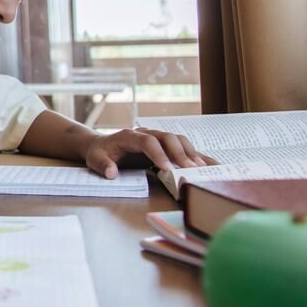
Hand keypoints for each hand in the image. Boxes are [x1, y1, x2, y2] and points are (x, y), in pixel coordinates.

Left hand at [85, 127, 218, 177]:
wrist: (102, 145)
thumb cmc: (99, 153)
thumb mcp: (94, 159)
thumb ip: (102, 165)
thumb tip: (112, 173)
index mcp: (129, 135)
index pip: (147, 141)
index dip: (158, 154)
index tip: (167, 169)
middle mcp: (147, 133)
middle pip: (168, 138)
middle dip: (180, 153)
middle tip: (190, 170)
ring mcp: (158, 138)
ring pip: (179, 140)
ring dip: (191, 154)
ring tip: (202, 170)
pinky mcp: (165, 146)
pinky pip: (184, 148)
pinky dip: (198, 156)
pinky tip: (212, 165)